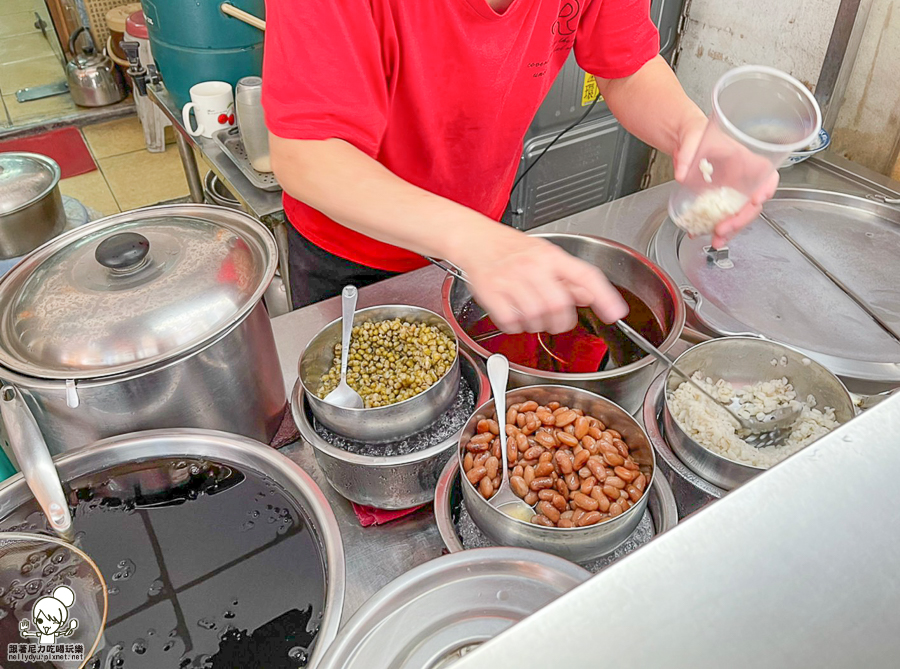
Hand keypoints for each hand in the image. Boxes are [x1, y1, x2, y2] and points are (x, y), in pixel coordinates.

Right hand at [455, 228, 627, 334]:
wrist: (475, 239)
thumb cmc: (510, 247)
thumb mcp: (545, 255)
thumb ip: (569, 277)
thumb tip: (590, 296)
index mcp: (550, 256)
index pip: (586, 275)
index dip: (604, 296)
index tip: (615, 314)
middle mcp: (532, 266)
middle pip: (559, 305)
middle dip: (561, 321)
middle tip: (556, 322)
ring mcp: (510, 279)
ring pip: (535, 317)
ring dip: (536, 325)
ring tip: (532, 316)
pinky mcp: (491, 292)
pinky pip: (510, 321)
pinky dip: (516, 326)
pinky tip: (515, 316)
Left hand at [674, 116, 778, 248]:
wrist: (685, 143)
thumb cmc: (697, 133)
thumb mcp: (692, 136)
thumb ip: (687, 152)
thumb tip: (680, 173)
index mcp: (746, 159)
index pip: (767, 175)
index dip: (766, 189)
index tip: (757, 200)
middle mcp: (743, 178)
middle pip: (752, 203)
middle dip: (740, 220)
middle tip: (722, 230)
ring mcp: (732, 191)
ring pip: (738, 215)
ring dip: (729, 231)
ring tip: (716, 241)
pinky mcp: (719, 200)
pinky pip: (722, 217)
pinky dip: (714, 229)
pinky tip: (702, 234)